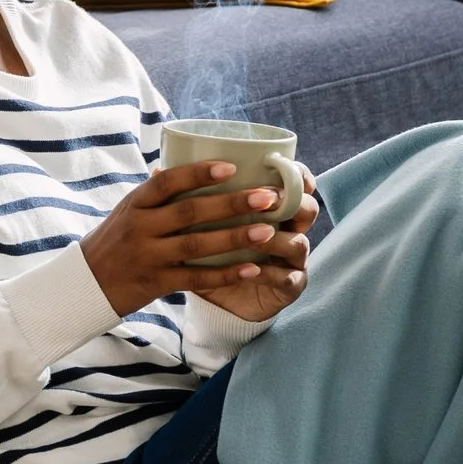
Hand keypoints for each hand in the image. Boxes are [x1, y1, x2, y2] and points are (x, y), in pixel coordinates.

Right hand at [80, 161, 303, 317]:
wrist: (84, 285)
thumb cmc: (112, 242)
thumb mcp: (126, 211)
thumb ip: (153, 192)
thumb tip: (177, 160)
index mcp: (135, 203)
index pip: (168, 181)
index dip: (199, 173)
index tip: (232, 167)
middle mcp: (140, 227)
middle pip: (190, 212)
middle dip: (232, 203)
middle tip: (268, 197)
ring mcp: (148, 256)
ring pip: (197, 246)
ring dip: (236, 238)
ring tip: (268, 231)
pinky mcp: (156, 283)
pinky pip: (196, 279)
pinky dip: (225, 275)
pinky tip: (251, 269)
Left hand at [202, 164, 316, 322]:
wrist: (221, 299)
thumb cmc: (211, 254)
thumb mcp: (202, 226)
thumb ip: (191, 198)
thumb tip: (158, 168)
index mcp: (275, 208)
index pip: (298, 184)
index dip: (297, 174)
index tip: (283, 164)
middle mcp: (290, 230)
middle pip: (305, 210)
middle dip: (289, 203)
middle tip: (267, 198)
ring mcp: (292, 260)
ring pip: (297, 244)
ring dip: (277, 239)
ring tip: (260, 234)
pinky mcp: (289, 287)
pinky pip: (285, 279)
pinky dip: (269, 273)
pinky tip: (252, 271)